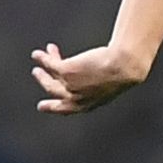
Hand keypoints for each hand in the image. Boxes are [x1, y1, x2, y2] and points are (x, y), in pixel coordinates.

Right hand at [32, 42, 149, 115]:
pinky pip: (50, 64)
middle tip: (37, 73)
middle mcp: (76, 98)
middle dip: (44, 81)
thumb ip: (99, 86)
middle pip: (54, 91)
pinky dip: (43, 57)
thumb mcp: (111, 85)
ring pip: (50, 75)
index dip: (53, 108)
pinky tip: (40, 52)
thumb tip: (100, 75)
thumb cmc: (125, 73)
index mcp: (88, 104)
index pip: (66, 109)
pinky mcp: (66, 71)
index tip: (41, 106)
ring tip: (38, 56)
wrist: (125, 66)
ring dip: (43, 66)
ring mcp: (70, 85)